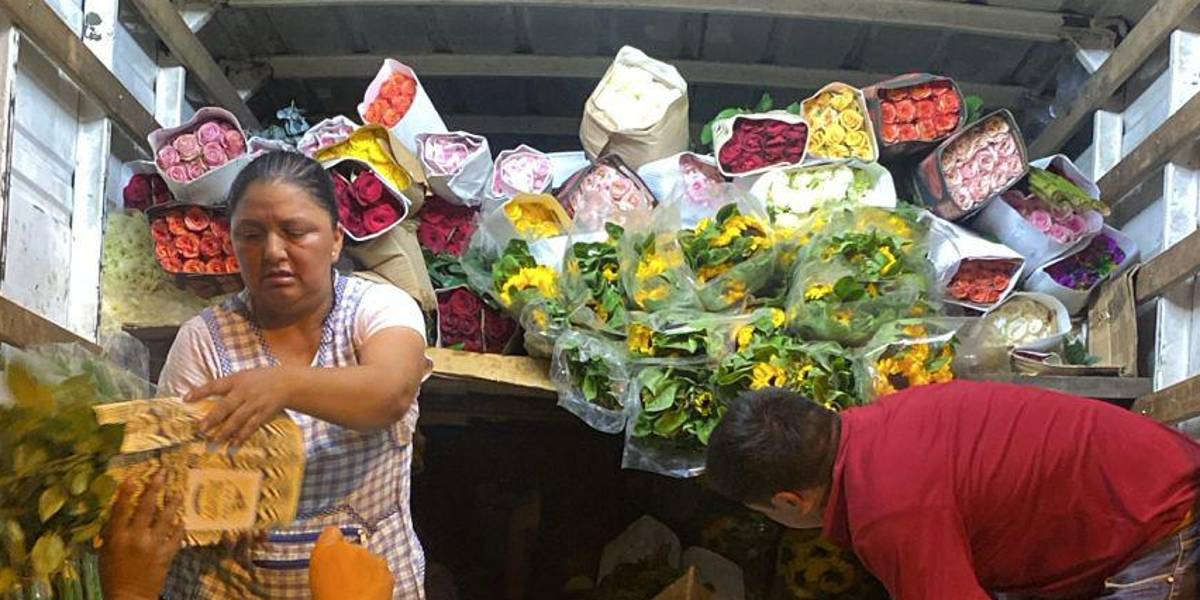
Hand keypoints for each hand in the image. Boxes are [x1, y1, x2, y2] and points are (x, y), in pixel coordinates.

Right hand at [101, 469, 183, 599]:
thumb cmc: (112, 575)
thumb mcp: (105, 554)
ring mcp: (152, 545)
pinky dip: (179, 527)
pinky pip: (176, 537)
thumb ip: (112, 534)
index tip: (135, 475)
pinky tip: (182, 520)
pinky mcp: (166, 555)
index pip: (121, 508)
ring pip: (165, 518)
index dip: (128, 491)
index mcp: (116, 537)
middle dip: (155, 487)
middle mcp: (135, 537)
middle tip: (163, 472)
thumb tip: (117, 516)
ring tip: (178, 493)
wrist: (128, 597)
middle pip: (146, 507)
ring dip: (172, 503)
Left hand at [185, 367, 299, 445]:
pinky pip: (250, 427)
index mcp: (237, 380)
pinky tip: (233, 445)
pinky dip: (241, 437)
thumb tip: (207, 399)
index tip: (185, 399)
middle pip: (224, 407)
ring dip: (224, 432)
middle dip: (212, 419)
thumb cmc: (263, 379)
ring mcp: (254, 404)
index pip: (214, 385)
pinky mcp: (263, 414)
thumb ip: (228, 387)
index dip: (200, 392)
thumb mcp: (245, 376)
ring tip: (213, 442)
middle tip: (200, 430)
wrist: (288, 383)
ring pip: (236, 420)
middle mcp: (244, 392)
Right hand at [310, 527, 393, 599]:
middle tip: (345, 578)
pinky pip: (381, 571)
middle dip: (351, 559)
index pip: (331, 533)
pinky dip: (377, 579)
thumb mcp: (316, 578)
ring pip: (368, 558)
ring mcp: (371, 557)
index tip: (334, 553)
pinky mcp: (386, 570)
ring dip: (365, 568)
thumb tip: (330, 558)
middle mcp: (350, 548)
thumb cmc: (327, 598)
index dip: (333, 542)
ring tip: (358, 588)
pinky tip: (369, 592)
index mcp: (326, 550)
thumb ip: (325, 561)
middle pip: (352, 547)